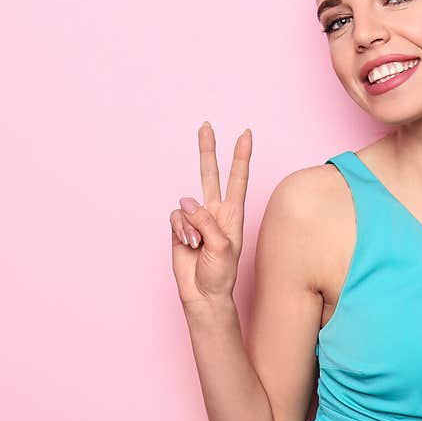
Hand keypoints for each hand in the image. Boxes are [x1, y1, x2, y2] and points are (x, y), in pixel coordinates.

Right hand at [169, 122, 251, 307]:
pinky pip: (175, 218)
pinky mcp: (180, 228)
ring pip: (187, 206)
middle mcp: (215, 212)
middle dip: (207, 150)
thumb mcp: (222, 247)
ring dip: (190, 227)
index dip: (241, 156)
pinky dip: (180, 231)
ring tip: (198, 246)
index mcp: (233, 214)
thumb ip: (206, 221)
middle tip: (206, 126)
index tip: (246, 134)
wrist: (203, 294)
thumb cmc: (220, 274)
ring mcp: (196, 219)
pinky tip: (187, 245)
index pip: (238, 179)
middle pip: (210, 174)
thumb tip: (186, 201)